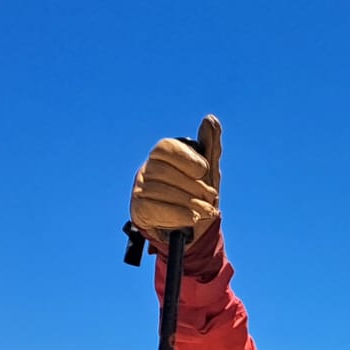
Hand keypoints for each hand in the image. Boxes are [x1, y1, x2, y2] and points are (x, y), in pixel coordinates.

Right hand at [130, 114, 222, 258]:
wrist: (193, 230)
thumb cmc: (198, 195)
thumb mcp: (209, 172)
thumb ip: (210, 146)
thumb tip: (210, 119)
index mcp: (161, 156)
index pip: (165, 148)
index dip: (186, 158)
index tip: (204, 170)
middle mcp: (146, 170)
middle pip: (164, 171)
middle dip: (193, 186)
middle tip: (211, 197)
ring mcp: (139, 189)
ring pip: (160, 191)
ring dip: (189, 202)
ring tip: (206, 211)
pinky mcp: (138, 210)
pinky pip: (154, 208)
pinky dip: (177, 214)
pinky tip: (192, 217)